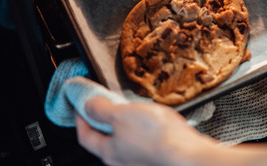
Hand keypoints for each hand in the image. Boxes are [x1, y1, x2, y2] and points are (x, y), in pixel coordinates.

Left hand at [76, 96, 214, 165]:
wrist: (187, 153)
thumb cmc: (155, 136)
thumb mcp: (121, 114)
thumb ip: (101, 110)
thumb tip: (87, 105)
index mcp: (109, 151)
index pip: (85, 136)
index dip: (80, 119)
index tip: (80, 107)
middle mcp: (122, 161)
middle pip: (105, 141)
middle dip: (103, 123)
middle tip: (105, 106)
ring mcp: (140, 161)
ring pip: (126, 142)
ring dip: (125, 127)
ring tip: (132, 110)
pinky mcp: (157, 157)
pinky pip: (144, 142)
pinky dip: (142, 131)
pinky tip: (153, 122)